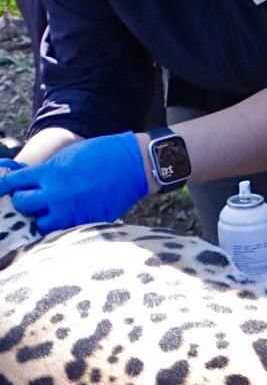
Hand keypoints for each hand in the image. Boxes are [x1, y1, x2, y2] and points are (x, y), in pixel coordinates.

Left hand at [0, 132, 147, 234]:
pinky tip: (66, 217)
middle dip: (24, 200)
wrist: (134, 164)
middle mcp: (58, 194)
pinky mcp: (87, 221)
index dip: (6, 185)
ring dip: (41, 217)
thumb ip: (45, 170)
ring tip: (49, 210)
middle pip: (23, 205)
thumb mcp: (67, 155)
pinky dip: (62, 225)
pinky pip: (64, 230)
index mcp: (52, 172)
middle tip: (32, 197)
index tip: (3, 187)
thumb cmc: (102, 153)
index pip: (15, 182)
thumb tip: (22, 178)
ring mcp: (73, 210)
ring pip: (41, 224)